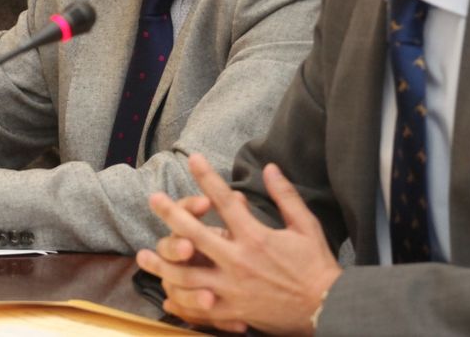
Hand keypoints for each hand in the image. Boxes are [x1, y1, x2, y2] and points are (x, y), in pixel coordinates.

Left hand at [135, 153, 338, 335]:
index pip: (225, 201)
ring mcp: (232, 288)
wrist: (327, 308)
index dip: (206, 177)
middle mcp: (238, 261)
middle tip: (153, 199)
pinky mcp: (233, 311)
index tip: (192, 158)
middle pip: (195, 234)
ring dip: (162, 263)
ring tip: (142, 254)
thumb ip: (285, 196)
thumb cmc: (317, 266)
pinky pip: (199, 308)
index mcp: (256, 237)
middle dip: (171, 215)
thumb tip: (270, 167)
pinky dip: (181, 302)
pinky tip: (165, 296)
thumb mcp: (306, 226)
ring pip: (187, 275)